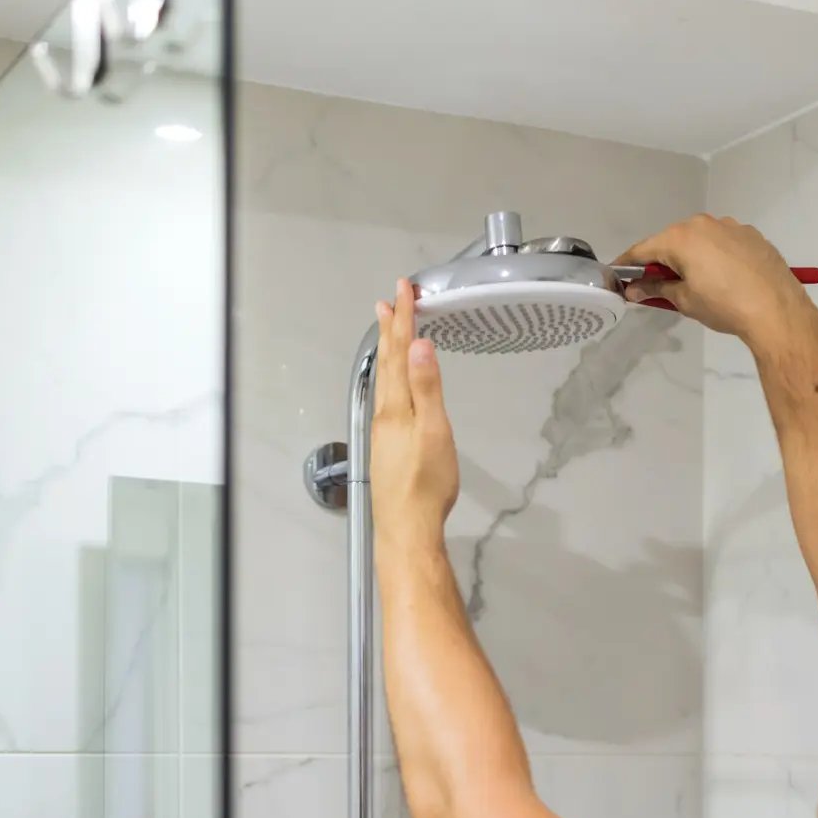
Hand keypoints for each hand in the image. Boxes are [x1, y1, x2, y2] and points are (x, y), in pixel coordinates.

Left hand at [370, 278, 459, 533]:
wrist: (406, 527)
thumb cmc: (425, 485)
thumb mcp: (434, 432)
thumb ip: (427, 388)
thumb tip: (420, 345)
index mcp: (396, 406)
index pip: (400, 352)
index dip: (403, 319)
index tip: (404, 290)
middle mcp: (384, 415)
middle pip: (388, 363)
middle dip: (391, 330)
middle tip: (389, 301)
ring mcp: (383, 432)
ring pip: (385, 380)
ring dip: (388, 352)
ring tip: (388, 331)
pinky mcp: (387, 447)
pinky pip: (387, 398)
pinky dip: (391, 378)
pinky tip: (394, 384)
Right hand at [613, 214, 814, 350]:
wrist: (776, 309)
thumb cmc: (724, 306)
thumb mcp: (685, 301)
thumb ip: (657, 290)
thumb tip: (635, 289)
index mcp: (680, 237)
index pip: (643, 249)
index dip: (628, 265)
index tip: (618, 276)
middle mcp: (703, 223)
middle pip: (672, 241)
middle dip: (662, 261)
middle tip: (659, 286)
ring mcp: (730, 226)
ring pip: (699, 239)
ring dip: (691, 257)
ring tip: (697, 284)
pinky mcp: (750, 234)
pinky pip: (723, 242)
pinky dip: (715, 256)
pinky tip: (725, 278)